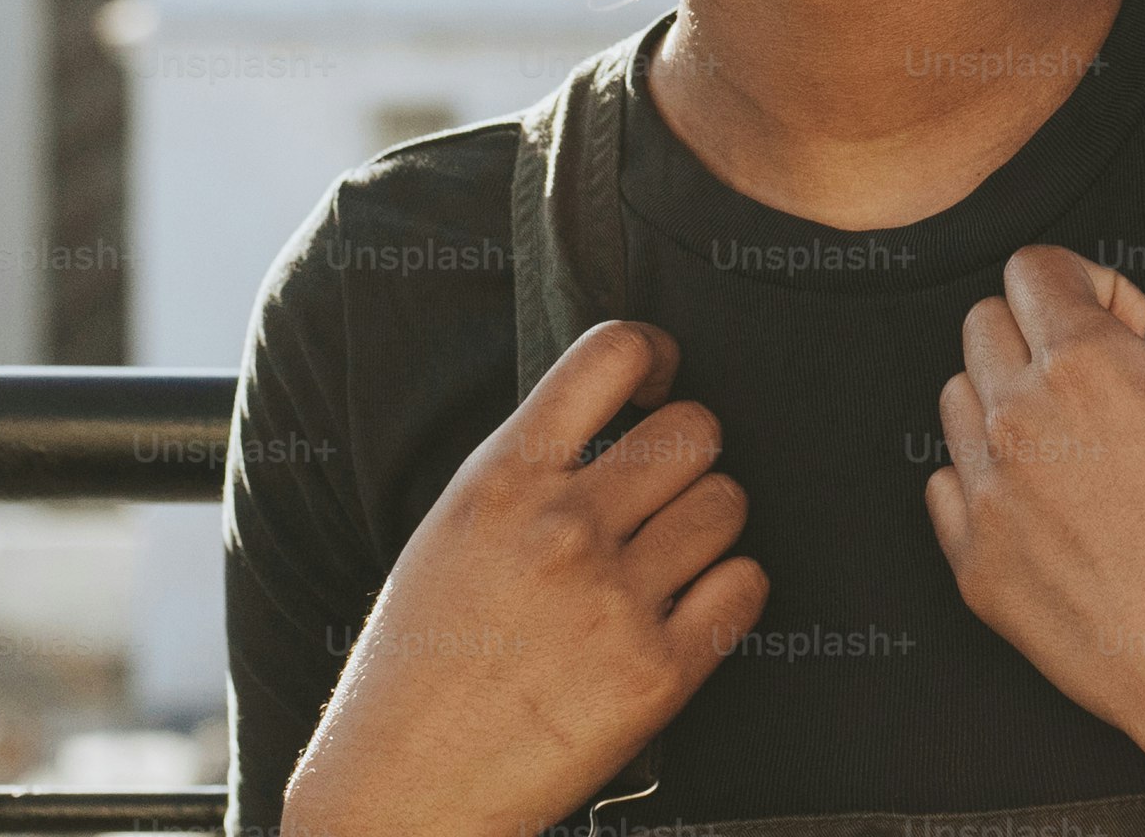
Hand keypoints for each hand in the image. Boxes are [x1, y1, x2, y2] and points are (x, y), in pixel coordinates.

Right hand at [282, 320, 763, 836]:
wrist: (399, 795)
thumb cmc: (416, 669)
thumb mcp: (450, 533)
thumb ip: (527, 471)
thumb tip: (612, 420)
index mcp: (501, 478)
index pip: (613, 352)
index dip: (657, 355)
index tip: (659, 384)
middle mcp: (562, 526)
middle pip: (696, 430)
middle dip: (690, 457)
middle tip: (665, 495)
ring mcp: (613, 599)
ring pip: (728, 504)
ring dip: (710, 526)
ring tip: (671, 559)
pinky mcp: (656, 673)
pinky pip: (745, 588)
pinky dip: (730, 594)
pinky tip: (693, 609)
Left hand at [923, 246, 1144, 793]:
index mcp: (1086, 365)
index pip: (1034, 267)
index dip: (1090, 283)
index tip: (1129, 327)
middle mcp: (1019, 419)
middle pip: (984, 323)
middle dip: (1039, 331)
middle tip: (1103, 382)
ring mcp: (987, 495)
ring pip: (956, 400)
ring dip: (1004, 400)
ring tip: (1075, 445)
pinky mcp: (976, 565)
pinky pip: (945, 486)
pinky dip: (983, 480)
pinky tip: (1045, 504)